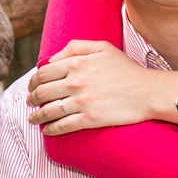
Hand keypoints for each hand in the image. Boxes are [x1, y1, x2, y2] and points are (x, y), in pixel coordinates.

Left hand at [27, 41, 155, 134]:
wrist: (148, 92)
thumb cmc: (127, 69)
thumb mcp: (103, 47)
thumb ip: (75, 47)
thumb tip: (51, 59)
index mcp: (77, 62)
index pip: (44, 72)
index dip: (33, 81)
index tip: (32, 86)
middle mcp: (75, 81)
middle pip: (42, 92)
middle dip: (31, 98)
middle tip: (30, 102)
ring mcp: (82, 102)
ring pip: (48, 111)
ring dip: (36, 116)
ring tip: (33, 119)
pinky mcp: (89, 119)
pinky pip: (62, 126)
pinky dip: (50, 130)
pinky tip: (47, 130)